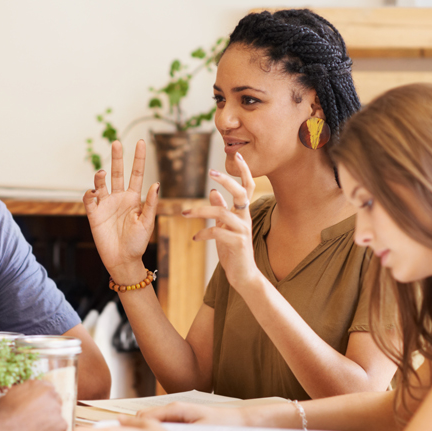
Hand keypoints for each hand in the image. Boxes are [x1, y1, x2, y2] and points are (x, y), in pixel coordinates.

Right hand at [0, 379, 65, 430]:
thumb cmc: (0, 416)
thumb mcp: (9, 396)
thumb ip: (23, 396)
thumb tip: (23, 400)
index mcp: (40, 385)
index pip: (48, 392)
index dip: (42, 403)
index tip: (37, 411)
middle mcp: (51, 395)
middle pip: (55, 404)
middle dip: (48, 413)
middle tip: (37, 424)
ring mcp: (58, 411)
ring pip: (57, 419)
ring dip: (49, 426)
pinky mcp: (61, 426)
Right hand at [83, 140, 158, 283]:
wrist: (122, 260)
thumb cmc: (137, 243)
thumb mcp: (147, 223)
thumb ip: (150, 204)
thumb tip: (156, 184)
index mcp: (134, 199)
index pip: (136, 174)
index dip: (138, 158)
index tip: (140, 142)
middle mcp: (119, 198)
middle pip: (118, 173)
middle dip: (117, 158)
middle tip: (116, 142)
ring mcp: (106, 205)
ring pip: (101, 183)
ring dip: (100, 176)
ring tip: (102, 174)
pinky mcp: (94, 214)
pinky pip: (89, 198)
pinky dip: (90, 193)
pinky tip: (94, 193)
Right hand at [138, 402, 247, 425]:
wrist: (239, 421)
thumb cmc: (222, 427)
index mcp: (176, 409)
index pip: (145, 416)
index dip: (135, 429)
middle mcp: (174, 408)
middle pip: (144, 418)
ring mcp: (176, 413)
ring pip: (152, 422)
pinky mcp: (181, 419)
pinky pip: (161, 425)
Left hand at [184, 152, 259, 288]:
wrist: (243, 275)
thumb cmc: (233, 251)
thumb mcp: (225, 227)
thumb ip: (221, 208)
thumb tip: (212, 191)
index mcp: (243, 212)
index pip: (247, 186)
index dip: (244, 171)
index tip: (238, 154)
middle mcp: (246, 218)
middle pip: (240, 193)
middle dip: (226, 180)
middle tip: (210, 171)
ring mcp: (243, 230)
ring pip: (222, 213)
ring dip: (201, 210)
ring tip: (184, 212)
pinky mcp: (237, 243)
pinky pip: (217, 233)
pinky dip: (203, 233)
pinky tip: (194, 238)